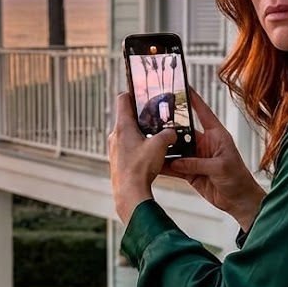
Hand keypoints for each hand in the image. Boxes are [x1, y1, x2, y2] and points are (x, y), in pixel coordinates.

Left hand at [107, 93, 173, 222]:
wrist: (129, 193)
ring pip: (128, 134)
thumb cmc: (140, 168)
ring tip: (156, 138)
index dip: (133, 93)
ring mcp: (114, 150)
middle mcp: (115, 136)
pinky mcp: (117, 162)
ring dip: (141, 134)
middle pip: (127, 118)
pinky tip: (150, 155)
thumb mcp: (160, 146)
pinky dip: (138, 147)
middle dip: (142, 116)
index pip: (123, 100)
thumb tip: (172, 133)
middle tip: (155, 118)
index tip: (142, 93)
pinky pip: (128, 148)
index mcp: (123, 127)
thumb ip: (168, 135)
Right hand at [164, 88, 265, 230]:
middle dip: (170, 127)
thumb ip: (197, 163)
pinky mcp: (190, 172)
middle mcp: (205, 144)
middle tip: (154, 121)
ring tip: (150, 144)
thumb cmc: (238, 179)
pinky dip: (165, 166)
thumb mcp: (219, 168)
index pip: (203, 113)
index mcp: (216, 136)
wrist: (238, 201)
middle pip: (183, 131)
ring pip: (176, 150)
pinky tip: (154, 163)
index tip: (183, 87)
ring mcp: (196, 158)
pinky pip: (174, 167)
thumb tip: (177, 162)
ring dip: (164, 149)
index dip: (193, 100)